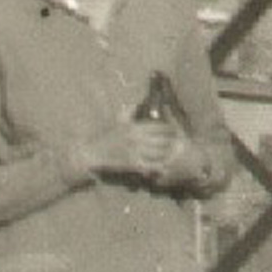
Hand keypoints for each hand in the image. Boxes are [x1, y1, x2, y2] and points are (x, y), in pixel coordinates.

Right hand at [60, 117, 179, 182]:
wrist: (92, 153)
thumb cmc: (104, 137)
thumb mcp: (116, 121)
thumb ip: (128, 112)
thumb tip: (136, 103)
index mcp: (134, 127)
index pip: (158, 126)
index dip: (169, 129)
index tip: (175, 131)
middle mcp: (137, 138)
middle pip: (162, 139)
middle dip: (171, 142)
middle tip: (179, 145)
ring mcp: (136, 151)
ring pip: (159, 153)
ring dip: (168, 155)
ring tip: (175, 156)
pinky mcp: (133, 164)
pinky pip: (150, 166)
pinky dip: (158, 167)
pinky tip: (164, 168)